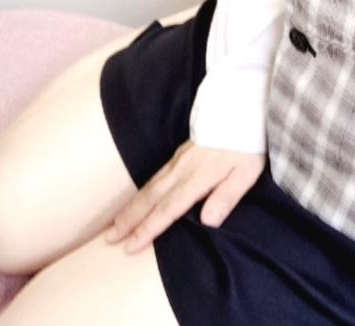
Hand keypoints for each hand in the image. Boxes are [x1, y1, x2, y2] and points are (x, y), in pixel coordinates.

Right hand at [104, 139, 265, 252]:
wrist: (239, 107)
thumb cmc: (246, 143)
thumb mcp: (246, 172)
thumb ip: (226, 196)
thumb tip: (206, 222)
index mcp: (197, 177)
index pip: (168, 208)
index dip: (148, 228)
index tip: (129, 247)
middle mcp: (182, 169)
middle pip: (151, 198)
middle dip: (129, 219)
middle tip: (108, 238)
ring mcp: (179, 159)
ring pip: (149, 186)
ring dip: (131, 206)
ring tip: (114, 223)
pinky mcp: (180, 152)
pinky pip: (155, 175)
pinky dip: (141, 190)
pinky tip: (138, 198)